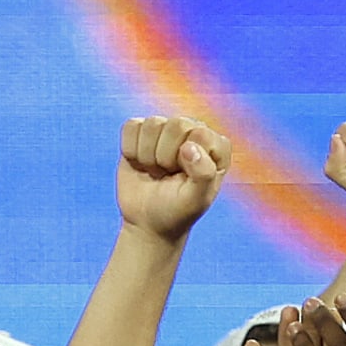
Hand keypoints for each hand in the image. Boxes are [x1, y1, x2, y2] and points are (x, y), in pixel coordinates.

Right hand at [114, 115, 230, 241]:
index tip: (183, 178)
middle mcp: (193, 132)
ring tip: (155, 171)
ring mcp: (166, 131)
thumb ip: (203, 174)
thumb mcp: (197, 199)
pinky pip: (131, 126)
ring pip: (152, 124)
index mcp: (215, 145)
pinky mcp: (141, 133)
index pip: (200, 133)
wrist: (148, 221)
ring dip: (147, 154)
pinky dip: (130, 149)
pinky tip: (140, 163)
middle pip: (175, 125)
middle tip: (167, 175)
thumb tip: (188, 147)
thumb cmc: (177, 211)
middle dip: (164, 156)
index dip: (185, 158)